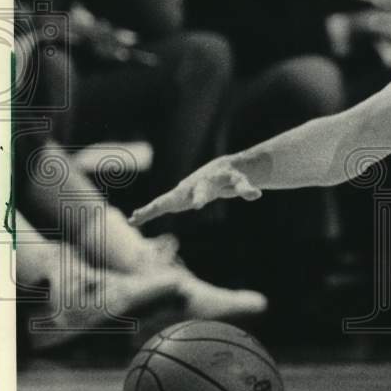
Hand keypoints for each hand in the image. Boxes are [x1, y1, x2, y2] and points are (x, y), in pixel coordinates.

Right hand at [129, 156, 261, 226]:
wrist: (220, 170)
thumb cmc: (231, 176)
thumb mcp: (241, 182)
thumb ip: (246, 188)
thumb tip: (257, 194)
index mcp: (205, 183)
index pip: (202, 190)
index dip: (200, 197)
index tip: (197, 205)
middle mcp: (189, 187)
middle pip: (176, 196)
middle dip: (164, 204)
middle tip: (148, 212)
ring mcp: (180, 192)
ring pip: (163, 201)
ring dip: (149, 210)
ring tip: (134, 219)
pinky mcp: (176, 198)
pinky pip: (160, 206)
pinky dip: (148, 212)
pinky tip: (133, 220)